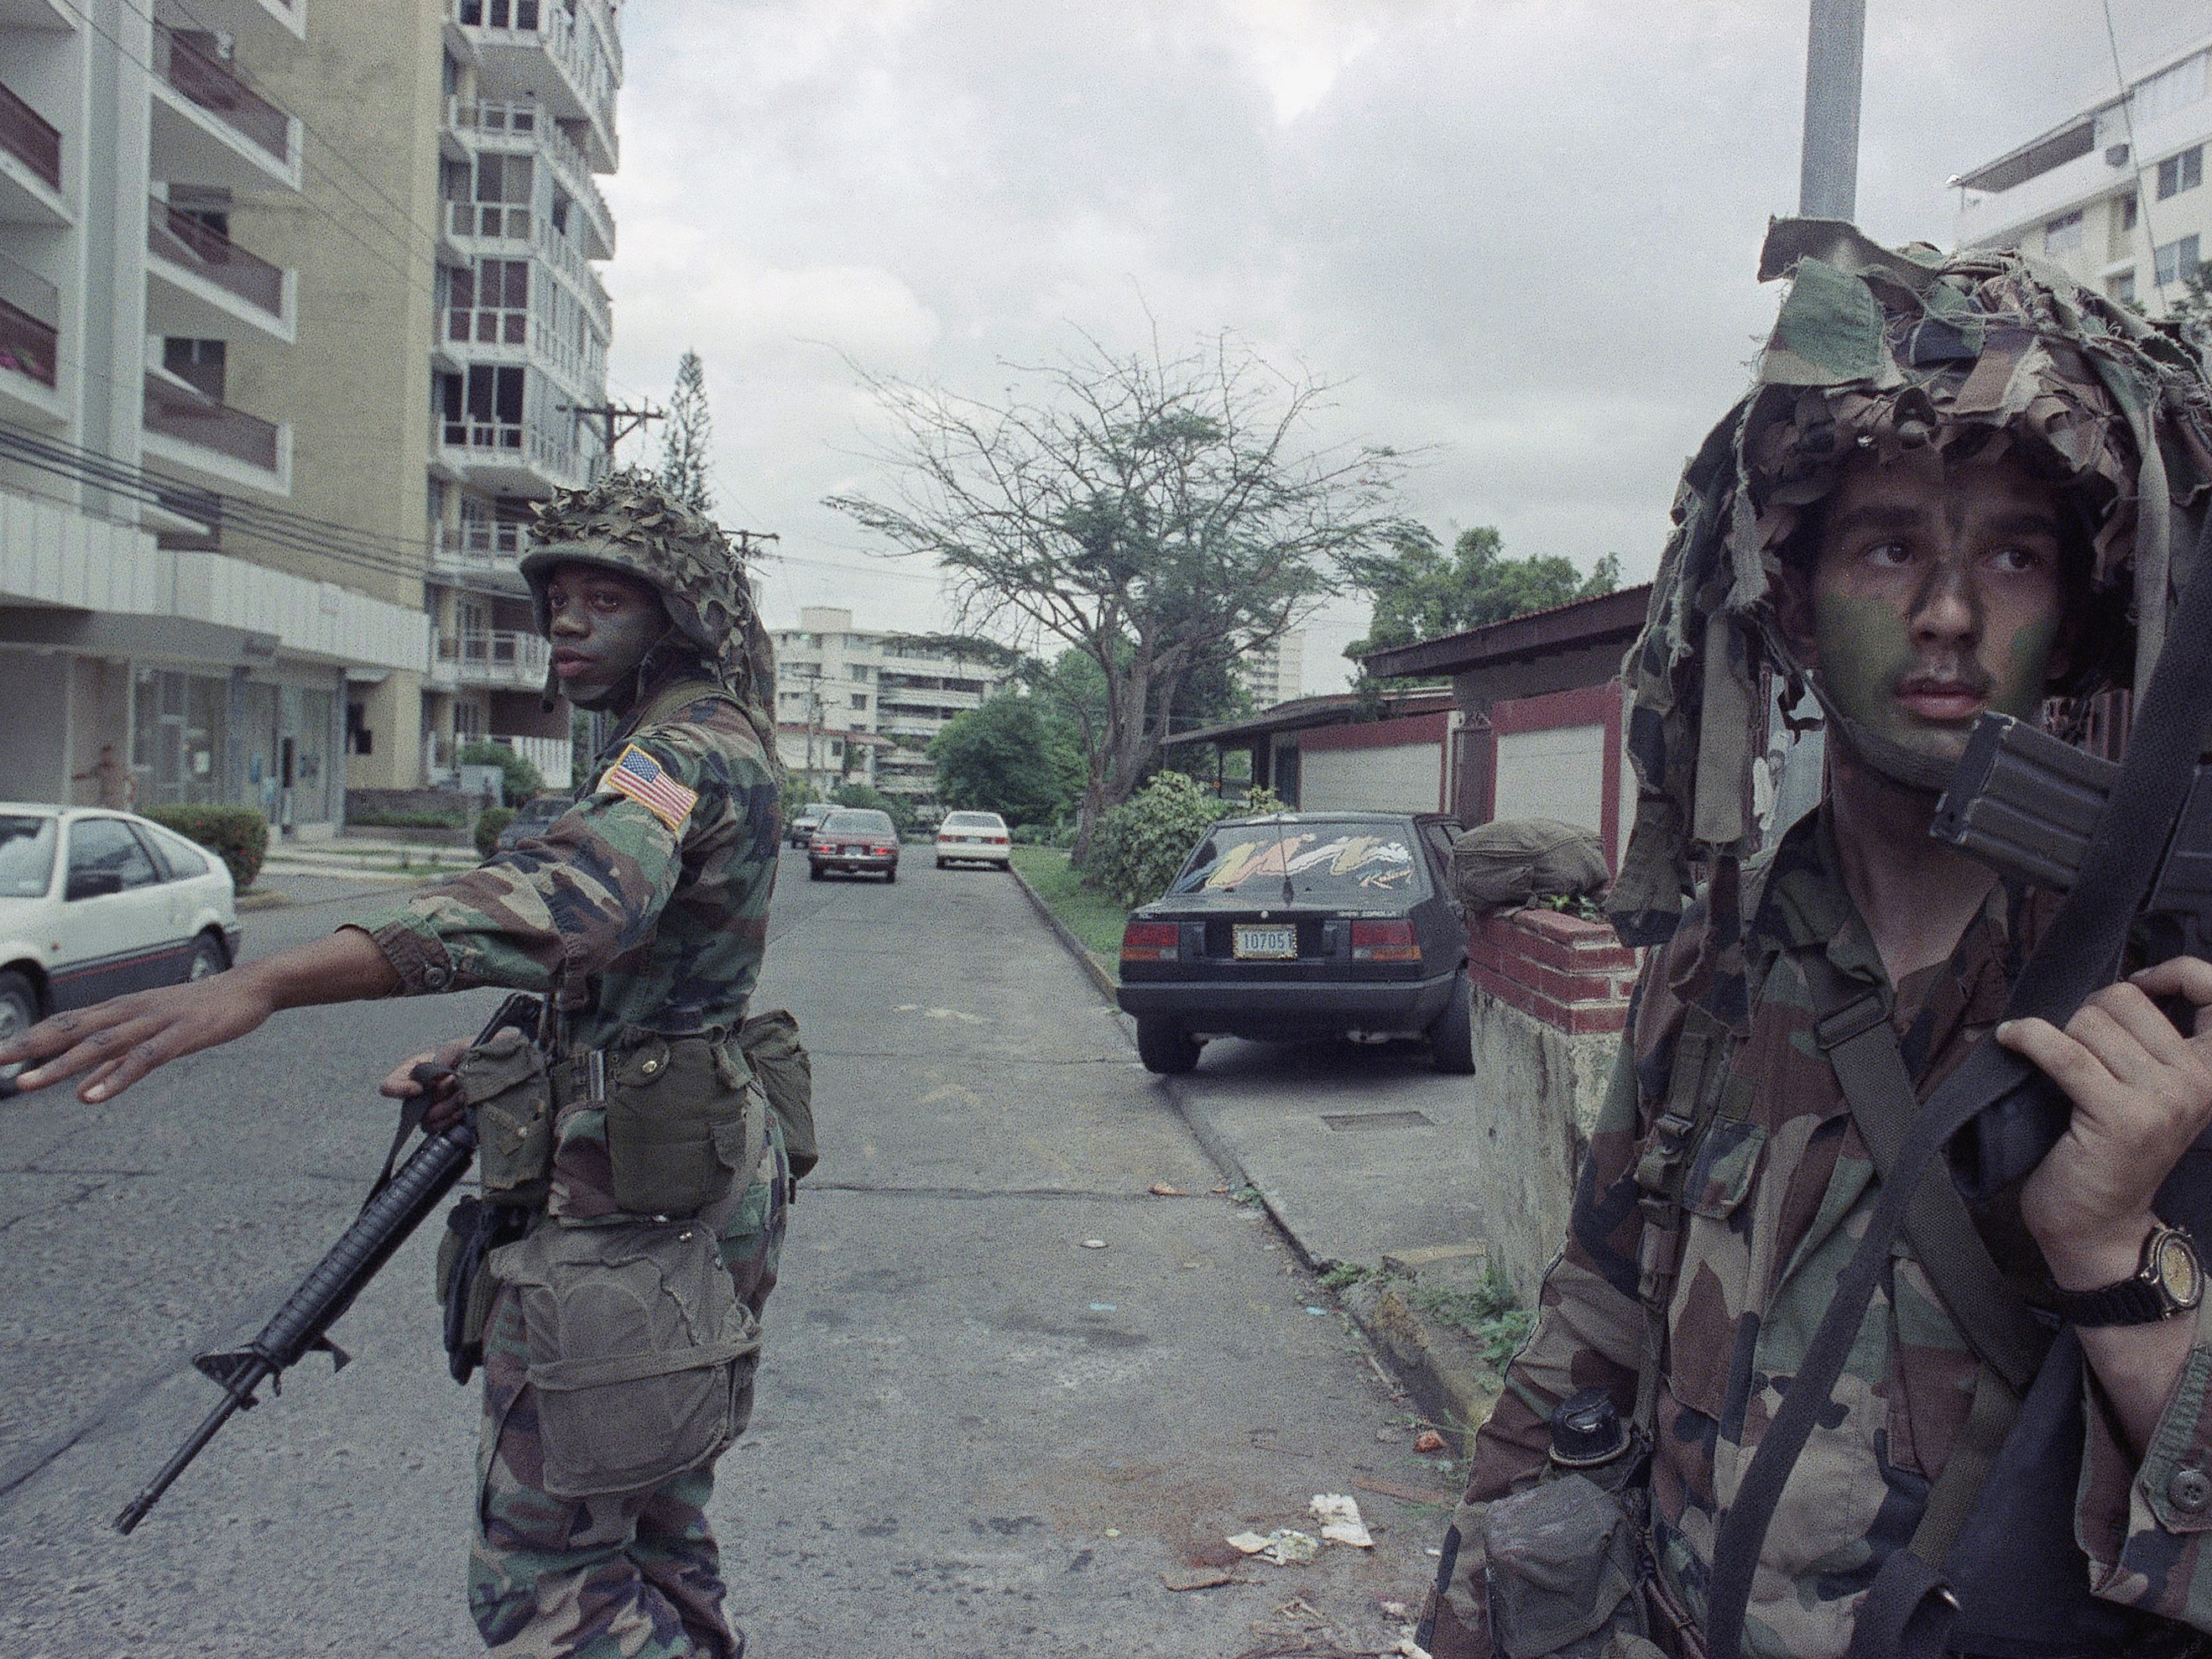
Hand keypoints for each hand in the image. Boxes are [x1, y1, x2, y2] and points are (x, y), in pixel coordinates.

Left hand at [0, 967, 280, 1103]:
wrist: (250, 988)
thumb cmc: (200, 1011)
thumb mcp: (152, 1033)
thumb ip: (113, 1060)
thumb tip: (77, 1089)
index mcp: (120, 1010)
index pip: (63, 1023)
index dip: (27, 1038)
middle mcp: (129, 1011)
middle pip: (70, 1030)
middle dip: (27, 1047)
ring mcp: (155, 1022)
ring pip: (99, 1045)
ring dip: (60, 1065)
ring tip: (24, 1084)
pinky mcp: (182, 1035)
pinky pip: (143, 1060)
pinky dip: (115, 1077)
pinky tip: (91, 1096)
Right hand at [381, 1038, 469, 1131]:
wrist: (493, 1068)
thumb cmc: (474, 1054)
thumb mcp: (459, 1047)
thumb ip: (444, 1055)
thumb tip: (433, 1077)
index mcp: (417, 1070)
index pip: (391, 1085)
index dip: (400, 1090)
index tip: (419, 1088)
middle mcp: (420, 1091)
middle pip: (412, 1108)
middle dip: (436, 1098)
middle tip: (455, 1085)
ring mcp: (431, 1106)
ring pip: (427, 1119)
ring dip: (447, 1108)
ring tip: (464, 1095)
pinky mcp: (444, 1119)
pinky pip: (438, 1128)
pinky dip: (450, 1120)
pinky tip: (463, 1109)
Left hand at [1998, 957, 2211, 1271]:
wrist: (2098, 1224)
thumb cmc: (2111, 1152)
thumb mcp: (2149, 1092)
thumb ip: (2146, 1042)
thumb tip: (2109, 984)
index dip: (2174, 972)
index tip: (2141, 981)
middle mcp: (2198, 1081)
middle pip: (2123, 999)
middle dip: (2087, 1014)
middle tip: (2075, 1052)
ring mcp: (2162, 1099)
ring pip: (2089, 1021)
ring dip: (2058, 1035)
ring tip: (2055, 1067)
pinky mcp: (2119, 1116)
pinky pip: (2062, 1051)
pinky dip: (2027, 1037)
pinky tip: (2010, 1040)